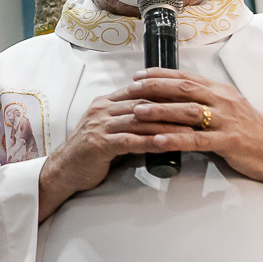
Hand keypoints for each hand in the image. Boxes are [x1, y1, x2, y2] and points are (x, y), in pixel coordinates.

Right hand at [39, 88, 184, 220]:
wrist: (63, 169)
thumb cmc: (89, 152)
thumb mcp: (108, 129)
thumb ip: (128, 122)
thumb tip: (158, 121)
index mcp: (105, 103)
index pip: (141, 91)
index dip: (166, 93)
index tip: (191, 97)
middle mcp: (102, 110)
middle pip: (144, 103)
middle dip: (173, 106)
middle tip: (199, 110)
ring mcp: (100, 126)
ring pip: (139, 121)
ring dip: (167, 125)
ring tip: (191, 130)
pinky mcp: (99, 144)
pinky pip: (130, 140)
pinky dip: (150, 142)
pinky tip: (167, 144)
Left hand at [127, 68, 262, 188]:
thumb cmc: (248, 130)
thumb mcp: (226, 108)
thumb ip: (203, 101)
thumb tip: (172, 97)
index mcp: (220, 91)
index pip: (186, 77)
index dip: (160, 75)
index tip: (138, 75)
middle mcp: (223, 101)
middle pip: (184, 89)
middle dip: (154, 88)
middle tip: (131, 89)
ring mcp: (227, 121)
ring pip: (188, 112)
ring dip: (160, 111)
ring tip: (137, 112)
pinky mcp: (230, 141)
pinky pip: (199, 140)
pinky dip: (176, 139)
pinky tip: (158, 140)